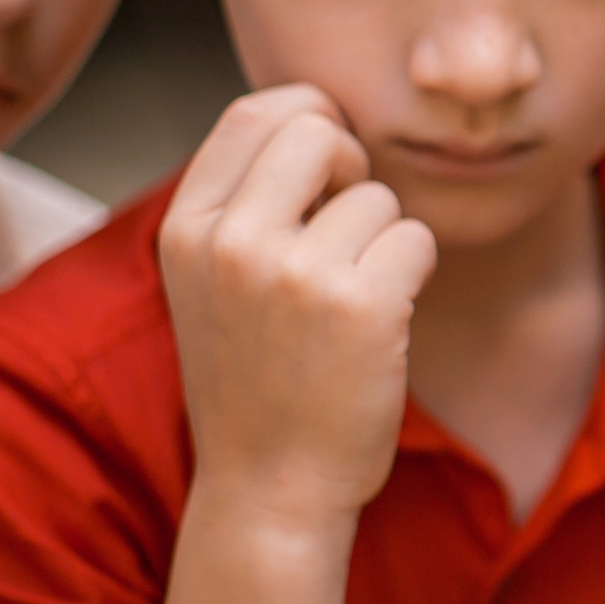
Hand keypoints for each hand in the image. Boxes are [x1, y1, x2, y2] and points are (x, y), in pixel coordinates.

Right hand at [159, 86, 437, 535]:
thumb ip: (245, 203)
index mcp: (186, 229)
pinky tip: (382, 323)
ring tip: (352, 302)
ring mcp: (295, 273)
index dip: (309, 120)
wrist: (269, 489)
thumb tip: (319, 120)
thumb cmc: (256, 380)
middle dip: (352, 164)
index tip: (328, 169)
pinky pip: (417, 239)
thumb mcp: (211, 282)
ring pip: (378, 196)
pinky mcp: (361, 306)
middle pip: (317, 129)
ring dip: (385, 240)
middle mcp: (231, 241)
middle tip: (351, 224)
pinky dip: (415, 273)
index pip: (253, 114)